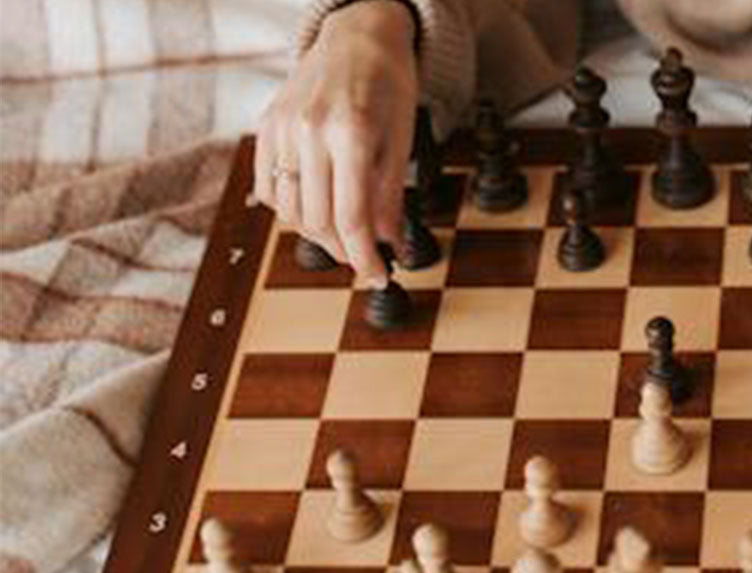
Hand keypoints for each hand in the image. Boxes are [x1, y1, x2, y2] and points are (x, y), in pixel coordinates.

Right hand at [254, 1, 417, 287]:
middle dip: (343, 249)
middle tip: (363, 256)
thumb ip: (390, 194)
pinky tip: (315, 207)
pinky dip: (291, 209)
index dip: (365, 257)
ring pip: (290, 211)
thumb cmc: (387, 83)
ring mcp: (282, 128)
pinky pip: (268, 189)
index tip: (377, 275)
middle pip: (319, 221)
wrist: (357, 35)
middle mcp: (310, 131)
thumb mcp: (403, 138)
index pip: (352, 218)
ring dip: (317, 234)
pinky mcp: (265, 126)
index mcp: (353, 133)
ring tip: (342, 233)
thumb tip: (385, 241)